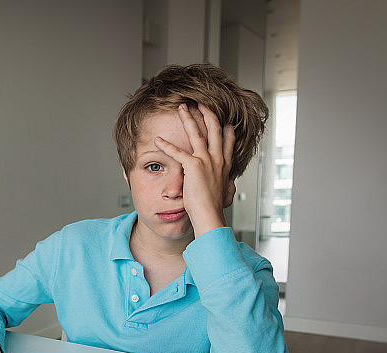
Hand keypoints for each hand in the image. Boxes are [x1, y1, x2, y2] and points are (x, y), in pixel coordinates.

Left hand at [154, 103, 235, 235]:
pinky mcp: (193, 167)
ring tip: (180, 107)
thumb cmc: (213, 209)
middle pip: (214, 129)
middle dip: (206, 113)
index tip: (223, 119)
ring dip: (187, 118)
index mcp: (224, 165)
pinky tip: (158, 140)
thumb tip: (228, 187)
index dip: (225, 127)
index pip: (228, 140)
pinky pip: (177, 152)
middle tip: (200, 102)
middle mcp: (218, 160)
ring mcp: (207, 161)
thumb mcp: (223, 194)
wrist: (210, 216)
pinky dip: (166, 145)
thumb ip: (225, 186)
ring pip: (197, 133)